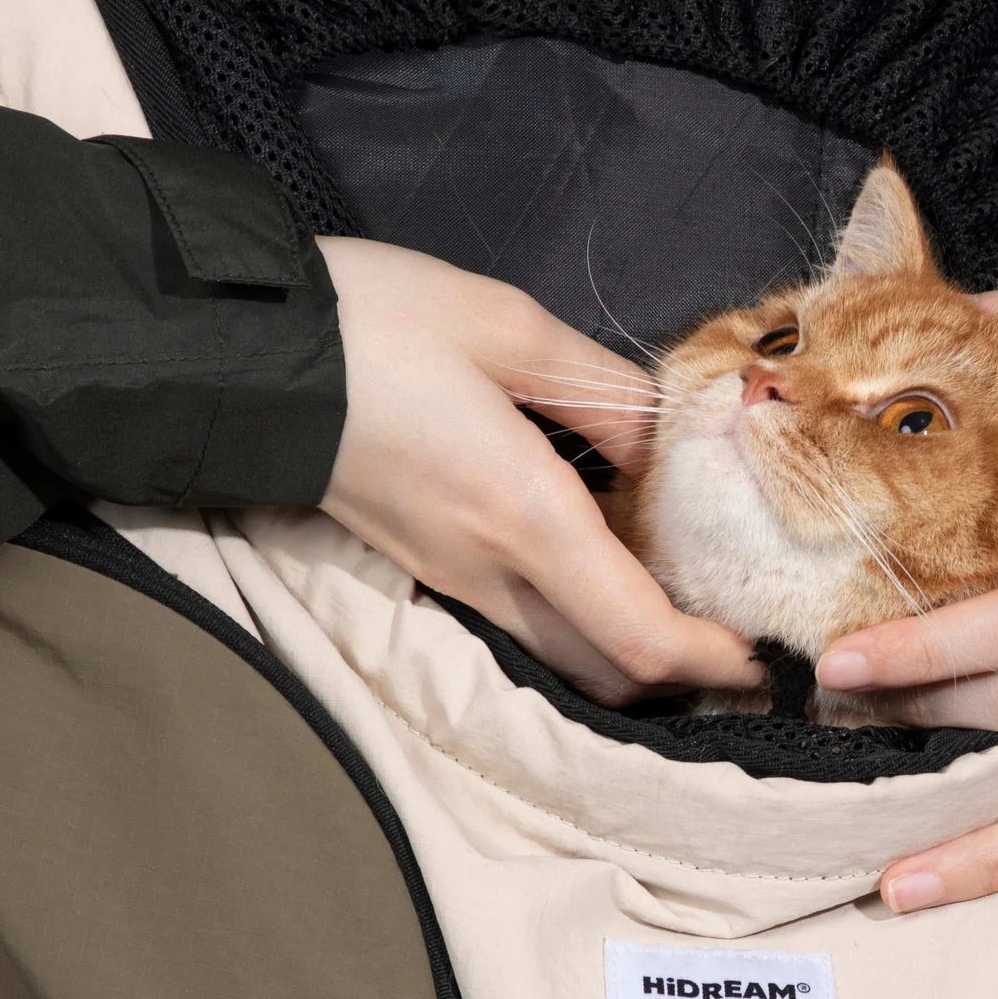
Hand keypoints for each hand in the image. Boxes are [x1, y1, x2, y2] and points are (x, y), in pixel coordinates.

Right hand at [315, 238, 757, 704]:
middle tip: (735, 636)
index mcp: (526, 519)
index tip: (760, 653)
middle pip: (608, 673)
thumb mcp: (506, 326)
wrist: (237, 356)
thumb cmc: (369, 326)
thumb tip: (663, 443)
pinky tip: (602, 565)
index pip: (640, 637)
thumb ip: (603, 390)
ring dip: (629, 650)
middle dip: (681, 673)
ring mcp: (453, 580)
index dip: (711, 661)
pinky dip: (578, 619)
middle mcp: (491, 573)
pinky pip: (523, 623)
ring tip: (680, 603)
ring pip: (564, 656)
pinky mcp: (426, 567)